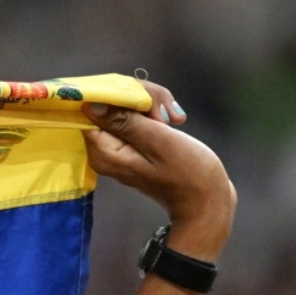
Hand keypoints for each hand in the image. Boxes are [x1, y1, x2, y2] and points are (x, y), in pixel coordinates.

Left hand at [82, 82, 235, 262]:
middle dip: (141, 98)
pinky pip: (137, 118)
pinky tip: (173, 120)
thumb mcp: (157, 141)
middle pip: (110, 105)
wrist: (205, 199)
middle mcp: (104, 151)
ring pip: (127, 108)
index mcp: (103, 152)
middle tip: (168, 112)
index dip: (119, 94)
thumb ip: (124, 122)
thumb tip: (90, 105)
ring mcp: (118, 148)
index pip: (94, 108)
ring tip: (175, 118)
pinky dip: (155, 114)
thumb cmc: (187, 171)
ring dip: (153, 104)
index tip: (147, 100)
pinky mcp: (133, 145)